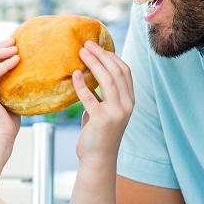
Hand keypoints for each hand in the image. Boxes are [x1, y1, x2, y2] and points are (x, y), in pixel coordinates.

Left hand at [72, 40, 133, 163]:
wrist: (98, 159)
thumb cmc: (98, 133)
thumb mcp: (106, 110)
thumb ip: (103, 94)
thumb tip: (88, 72)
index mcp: (130, 101)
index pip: (125, 71)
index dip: (111, 56)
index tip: (97, 46)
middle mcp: (127, 105)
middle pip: (116, 71)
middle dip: (101, 55)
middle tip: (86, 44)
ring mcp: (116, 113)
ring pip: (107, 80)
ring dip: (93, 63)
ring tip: (81, 53)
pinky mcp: (102, 120)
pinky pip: (90, 97)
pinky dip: (81, 84)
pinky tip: (74, 75)